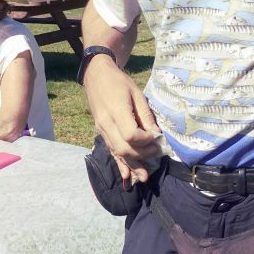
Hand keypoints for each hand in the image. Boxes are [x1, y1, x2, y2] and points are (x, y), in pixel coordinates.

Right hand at [84, 58, 160, 183]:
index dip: (146, 140)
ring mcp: (101, 130)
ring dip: (131, 165)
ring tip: (144, 177)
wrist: (97, 76)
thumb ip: (145, 115)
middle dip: (141, 155)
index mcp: (116, 111)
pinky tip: (126, 176)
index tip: (156, 137)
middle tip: (156, 153)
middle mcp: (106, 124)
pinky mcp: (101, 132)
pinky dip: (119, 163)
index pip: (131, 135)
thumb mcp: (136, 93)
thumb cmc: (119, 82)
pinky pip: (110, 151)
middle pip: (123, 148)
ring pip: (117, 152)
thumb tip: (156, 134)